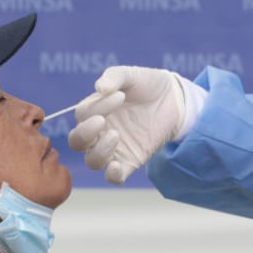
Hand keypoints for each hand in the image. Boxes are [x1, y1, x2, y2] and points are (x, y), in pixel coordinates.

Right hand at [66, 66, 186, 183]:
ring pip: (92, 161)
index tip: (120, 95)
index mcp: (94, 111)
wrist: (175, 98)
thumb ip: (115, 76)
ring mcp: (114, 148)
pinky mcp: (131, 161)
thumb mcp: (132, 75)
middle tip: (102, 121)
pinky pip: (114, 177)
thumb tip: (100, 88)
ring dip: (98, 151)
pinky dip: (112, 175)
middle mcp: (99, 132)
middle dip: (85, 133)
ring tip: (115, 135)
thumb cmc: (148, 84)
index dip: (97, 107)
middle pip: (77, 142)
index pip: (83, 115)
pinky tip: (116, 166)